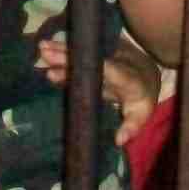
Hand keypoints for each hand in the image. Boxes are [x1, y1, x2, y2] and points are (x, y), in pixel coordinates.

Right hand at [38, 33, 163, 147]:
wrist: (146, 76)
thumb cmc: (141, 99)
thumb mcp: (141, 114)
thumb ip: (132, 126)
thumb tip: (119, 140)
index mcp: (128, 79)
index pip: (112, 72)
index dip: (94, 67)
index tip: (75, 66)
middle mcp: (116, 63)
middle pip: (91, 59)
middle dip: (68, 57)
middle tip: (46, 53)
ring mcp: (106, 56)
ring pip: (83, 54)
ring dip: (62, 51)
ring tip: (42, 49)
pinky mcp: (97, 54)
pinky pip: (79, 54)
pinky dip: (63, 53)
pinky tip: (45, 52)